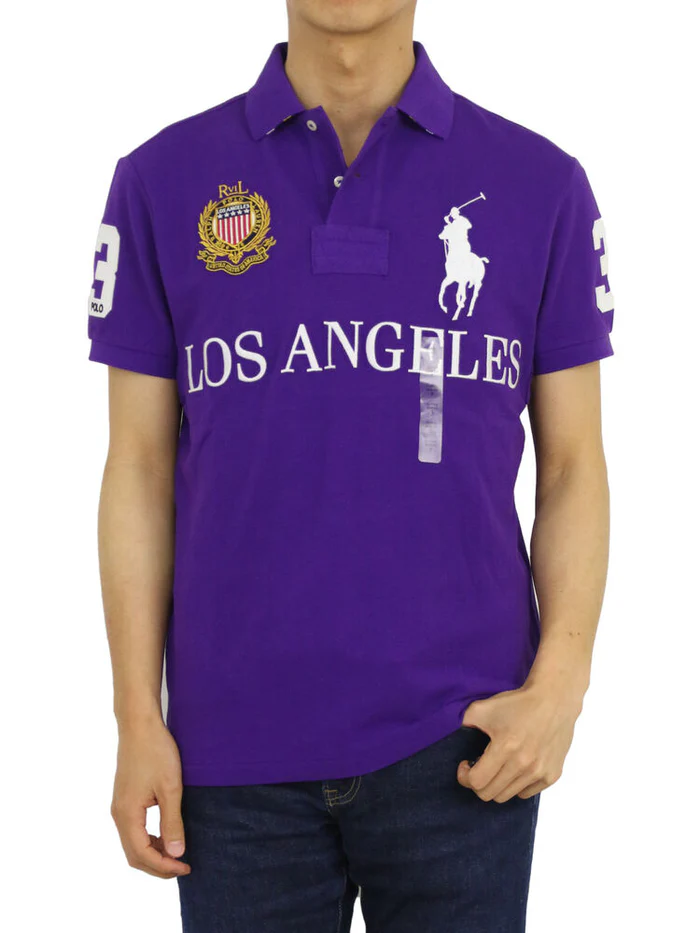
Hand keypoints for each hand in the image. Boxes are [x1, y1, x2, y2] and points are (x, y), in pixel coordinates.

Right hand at [111, 717, 190, 878]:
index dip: (163, 866)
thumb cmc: (156, 752)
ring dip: (153, 853)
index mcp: (127, 814)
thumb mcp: (170, 788)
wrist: (139, 725)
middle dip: (157, 865)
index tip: (185, 867)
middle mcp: (119, 814)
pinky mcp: (124, 798)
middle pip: (134, 854)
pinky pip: (133, 830)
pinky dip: (148, 839)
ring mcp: (119, 806)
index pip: (142, 854)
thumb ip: (172, 822)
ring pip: (132, 843)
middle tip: (182, 866)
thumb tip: (176, 854)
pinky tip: (165, 835)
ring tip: (177, 853)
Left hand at [458, 681, 583, 802]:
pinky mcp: (552, 775)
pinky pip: (526, 793)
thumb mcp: (484, 707)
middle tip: (478, 768)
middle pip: (490, 794)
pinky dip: (516, 786)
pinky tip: (514, 769)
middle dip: (478, 784)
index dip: (465, 776)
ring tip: (496, 768)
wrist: (553, 700)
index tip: (465, 764)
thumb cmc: (518, 703)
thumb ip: (463, 722)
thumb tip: (451, 735)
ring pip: (507, 796)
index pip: (477, 782)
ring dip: (496, 785)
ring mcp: (540, 772)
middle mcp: (524, 764)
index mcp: (505, 747)